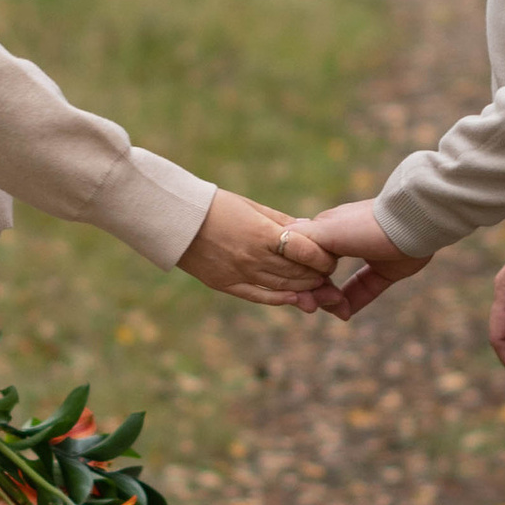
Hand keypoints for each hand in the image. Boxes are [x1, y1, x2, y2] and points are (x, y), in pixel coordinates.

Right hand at [178, 191, 336, 307]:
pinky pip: (260, 297)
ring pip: (283, 287)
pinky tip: (294, 298)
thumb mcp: (251, 206)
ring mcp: (240, 274)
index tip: (330, 256)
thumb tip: (307, 227)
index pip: (307, 252)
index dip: (324, 257)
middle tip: (326, 271)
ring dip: (304, 287)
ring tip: (314, 283)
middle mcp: (254, 257)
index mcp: (263, 234)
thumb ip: (280, 220)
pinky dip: (280, 299)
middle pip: (298, 273)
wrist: (175, 219)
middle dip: (317, 274)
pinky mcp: (225, 285)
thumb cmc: (214, 206)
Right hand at [291, 198, 430, 321]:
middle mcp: (341, 242)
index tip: (297, 296)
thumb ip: (301, 241)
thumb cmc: (363, 225)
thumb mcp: (325, 232)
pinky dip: (352, 302)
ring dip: (331, 299)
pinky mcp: (385, 269)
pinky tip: (345, 314)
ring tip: (335, 309)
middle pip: (317, 275)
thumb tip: (277, 250)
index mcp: (324, 230)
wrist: (411, 224)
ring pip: (338, 284)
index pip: (300, 259)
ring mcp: (364, 255)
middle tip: (312, 307)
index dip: (295, 279)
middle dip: (313, 293)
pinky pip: (364, 289)